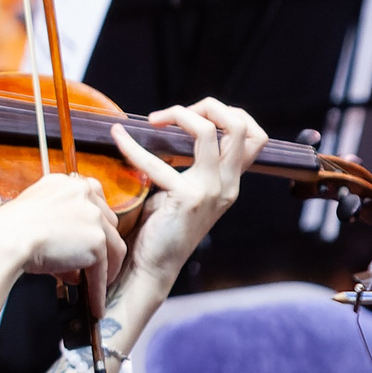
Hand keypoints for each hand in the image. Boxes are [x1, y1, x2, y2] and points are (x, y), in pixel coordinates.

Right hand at [0, 173, 125, 314]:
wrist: (5, 239)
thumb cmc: (9, 230)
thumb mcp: (36, 217)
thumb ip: (59, 227)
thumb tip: (74, 260)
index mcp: (67, 183)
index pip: (94, 202)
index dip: (94, 225)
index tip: (91, 239)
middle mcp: (83, 193)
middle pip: (108, 225)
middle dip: (102, 248)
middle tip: (92, 268)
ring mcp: (93, 216)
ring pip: (112, 248)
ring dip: (105, 270)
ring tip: (97, 288)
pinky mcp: (96, 240)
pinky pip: (102, 270)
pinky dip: (98, 289)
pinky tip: (93, 302)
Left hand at [111, 98, 266, 282]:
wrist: (152, 267)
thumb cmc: (162, 227)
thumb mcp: (185, 189)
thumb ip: (191, 165)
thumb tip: (171, 129)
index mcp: (230, 181)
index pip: (254, 136)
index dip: (230, 113)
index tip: (196, 113)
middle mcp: (227, 185)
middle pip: (240, 126)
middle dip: (209, 105)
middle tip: (175, 114)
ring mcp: (211, 191)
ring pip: (208, 131)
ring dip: (180, 113)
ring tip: (155, 119)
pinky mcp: (187, 198)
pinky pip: (159, 160)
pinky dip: (133, 145)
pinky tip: (117, 136)